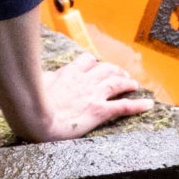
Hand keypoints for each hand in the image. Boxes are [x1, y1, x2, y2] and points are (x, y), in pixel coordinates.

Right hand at [29, 52, 150, 139]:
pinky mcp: (100, 110)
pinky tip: (148, 104)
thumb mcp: (37, 83)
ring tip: (134, 84)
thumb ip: (46, 78)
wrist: (35, 117)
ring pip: (117, 83)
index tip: (96, 66)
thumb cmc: (31, 101)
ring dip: (128, 82)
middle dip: (115, 70)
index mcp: (69, 72)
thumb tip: (46, 75)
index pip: (87, 61)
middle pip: (106, 69)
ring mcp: (94, 95)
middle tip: (121, 74)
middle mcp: (85, 80)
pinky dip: (138, 105)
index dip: (94, 64)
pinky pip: (123, 106)